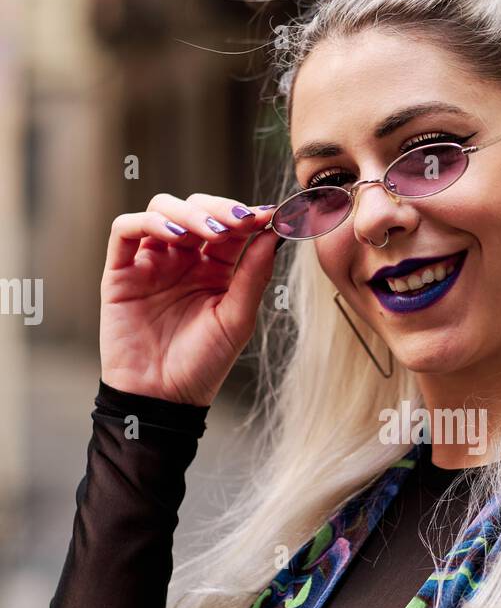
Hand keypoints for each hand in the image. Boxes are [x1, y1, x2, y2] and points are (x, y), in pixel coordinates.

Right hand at [99, 193, 278, 405]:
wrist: (163, 398)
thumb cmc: (202, 365)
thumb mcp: (237, 319)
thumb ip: (253, 275)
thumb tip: (273, 233)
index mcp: (214, 269)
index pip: (230, 227)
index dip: (247, 216)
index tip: (269, 214)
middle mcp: (182, 260)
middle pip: (197, 209)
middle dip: (220, 209)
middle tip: (239, 221)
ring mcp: (150, 262)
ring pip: (163, 210)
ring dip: (189, 213)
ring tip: (209, 231)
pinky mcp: (120, 271)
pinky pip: (126, 230)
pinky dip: (148, 223)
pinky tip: (173, 236)